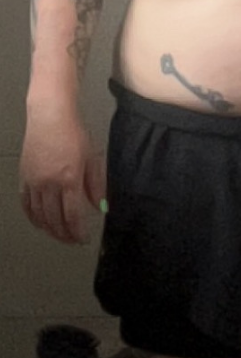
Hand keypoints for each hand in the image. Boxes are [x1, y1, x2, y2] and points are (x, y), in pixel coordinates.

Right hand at [19, 115, 103, 244]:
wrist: (49, 117)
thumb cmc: (75, 134)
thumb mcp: (92, 157)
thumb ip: (96, 185)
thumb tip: (100, 208)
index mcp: (69, 179)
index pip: (72, 215)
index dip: (77, 231)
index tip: (83, 239)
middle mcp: (49, 184)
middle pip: (54, 219)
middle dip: (64, 234)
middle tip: (72, 241)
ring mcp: (33, 182)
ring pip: (39, 215)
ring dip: (49, 229)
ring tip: (59, 235)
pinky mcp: (23, 178)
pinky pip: (26, 205)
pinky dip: (33, 217)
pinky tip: (41, 223)